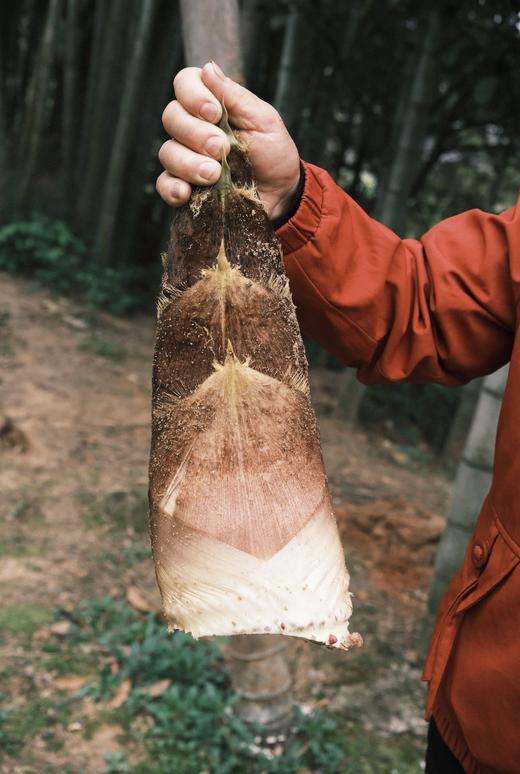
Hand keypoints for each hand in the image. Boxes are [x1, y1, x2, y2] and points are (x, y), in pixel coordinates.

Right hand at [156, 62, 300, 219]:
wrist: (280, 193)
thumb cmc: (273, 153)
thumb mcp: (263, 121)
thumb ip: (235, 96)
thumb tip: (208, 67)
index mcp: (210, 105)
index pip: (184, 84)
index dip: (193, 95)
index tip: (215, 113)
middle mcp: (192, 128)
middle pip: (171, 117)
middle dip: (195, 133)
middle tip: (222, 149)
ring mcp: (185, 158)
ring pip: (167, 152)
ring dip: (188, 163)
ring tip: (215, 174)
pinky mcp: (185, 188)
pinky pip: (165, 185)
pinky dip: (172, 188)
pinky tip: (187, 193)